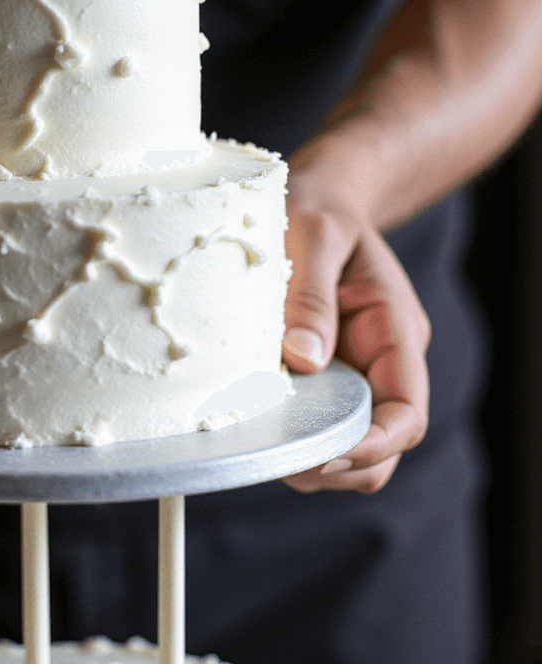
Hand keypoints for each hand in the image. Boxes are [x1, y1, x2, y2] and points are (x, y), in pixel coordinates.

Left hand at [280, 202, 430, 492]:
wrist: (313, 198)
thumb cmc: (314, 209)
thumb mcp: (312, 233)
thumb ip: (309, 295)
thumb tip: (303, 361)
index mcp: (395, 332)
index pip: (407, 413)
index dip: (373, 445)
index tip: (326, 451)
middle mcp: (380, 364)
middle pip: (382, 449)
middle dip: (340, 465)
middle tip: (281, 459)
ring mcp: (351, 377)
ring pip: (348, 450)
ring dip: (313, 460)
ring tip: (263, 446)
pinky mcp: (319, 382)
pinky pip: (315, 429)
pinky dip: (292, 441)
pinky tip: (256, 426)